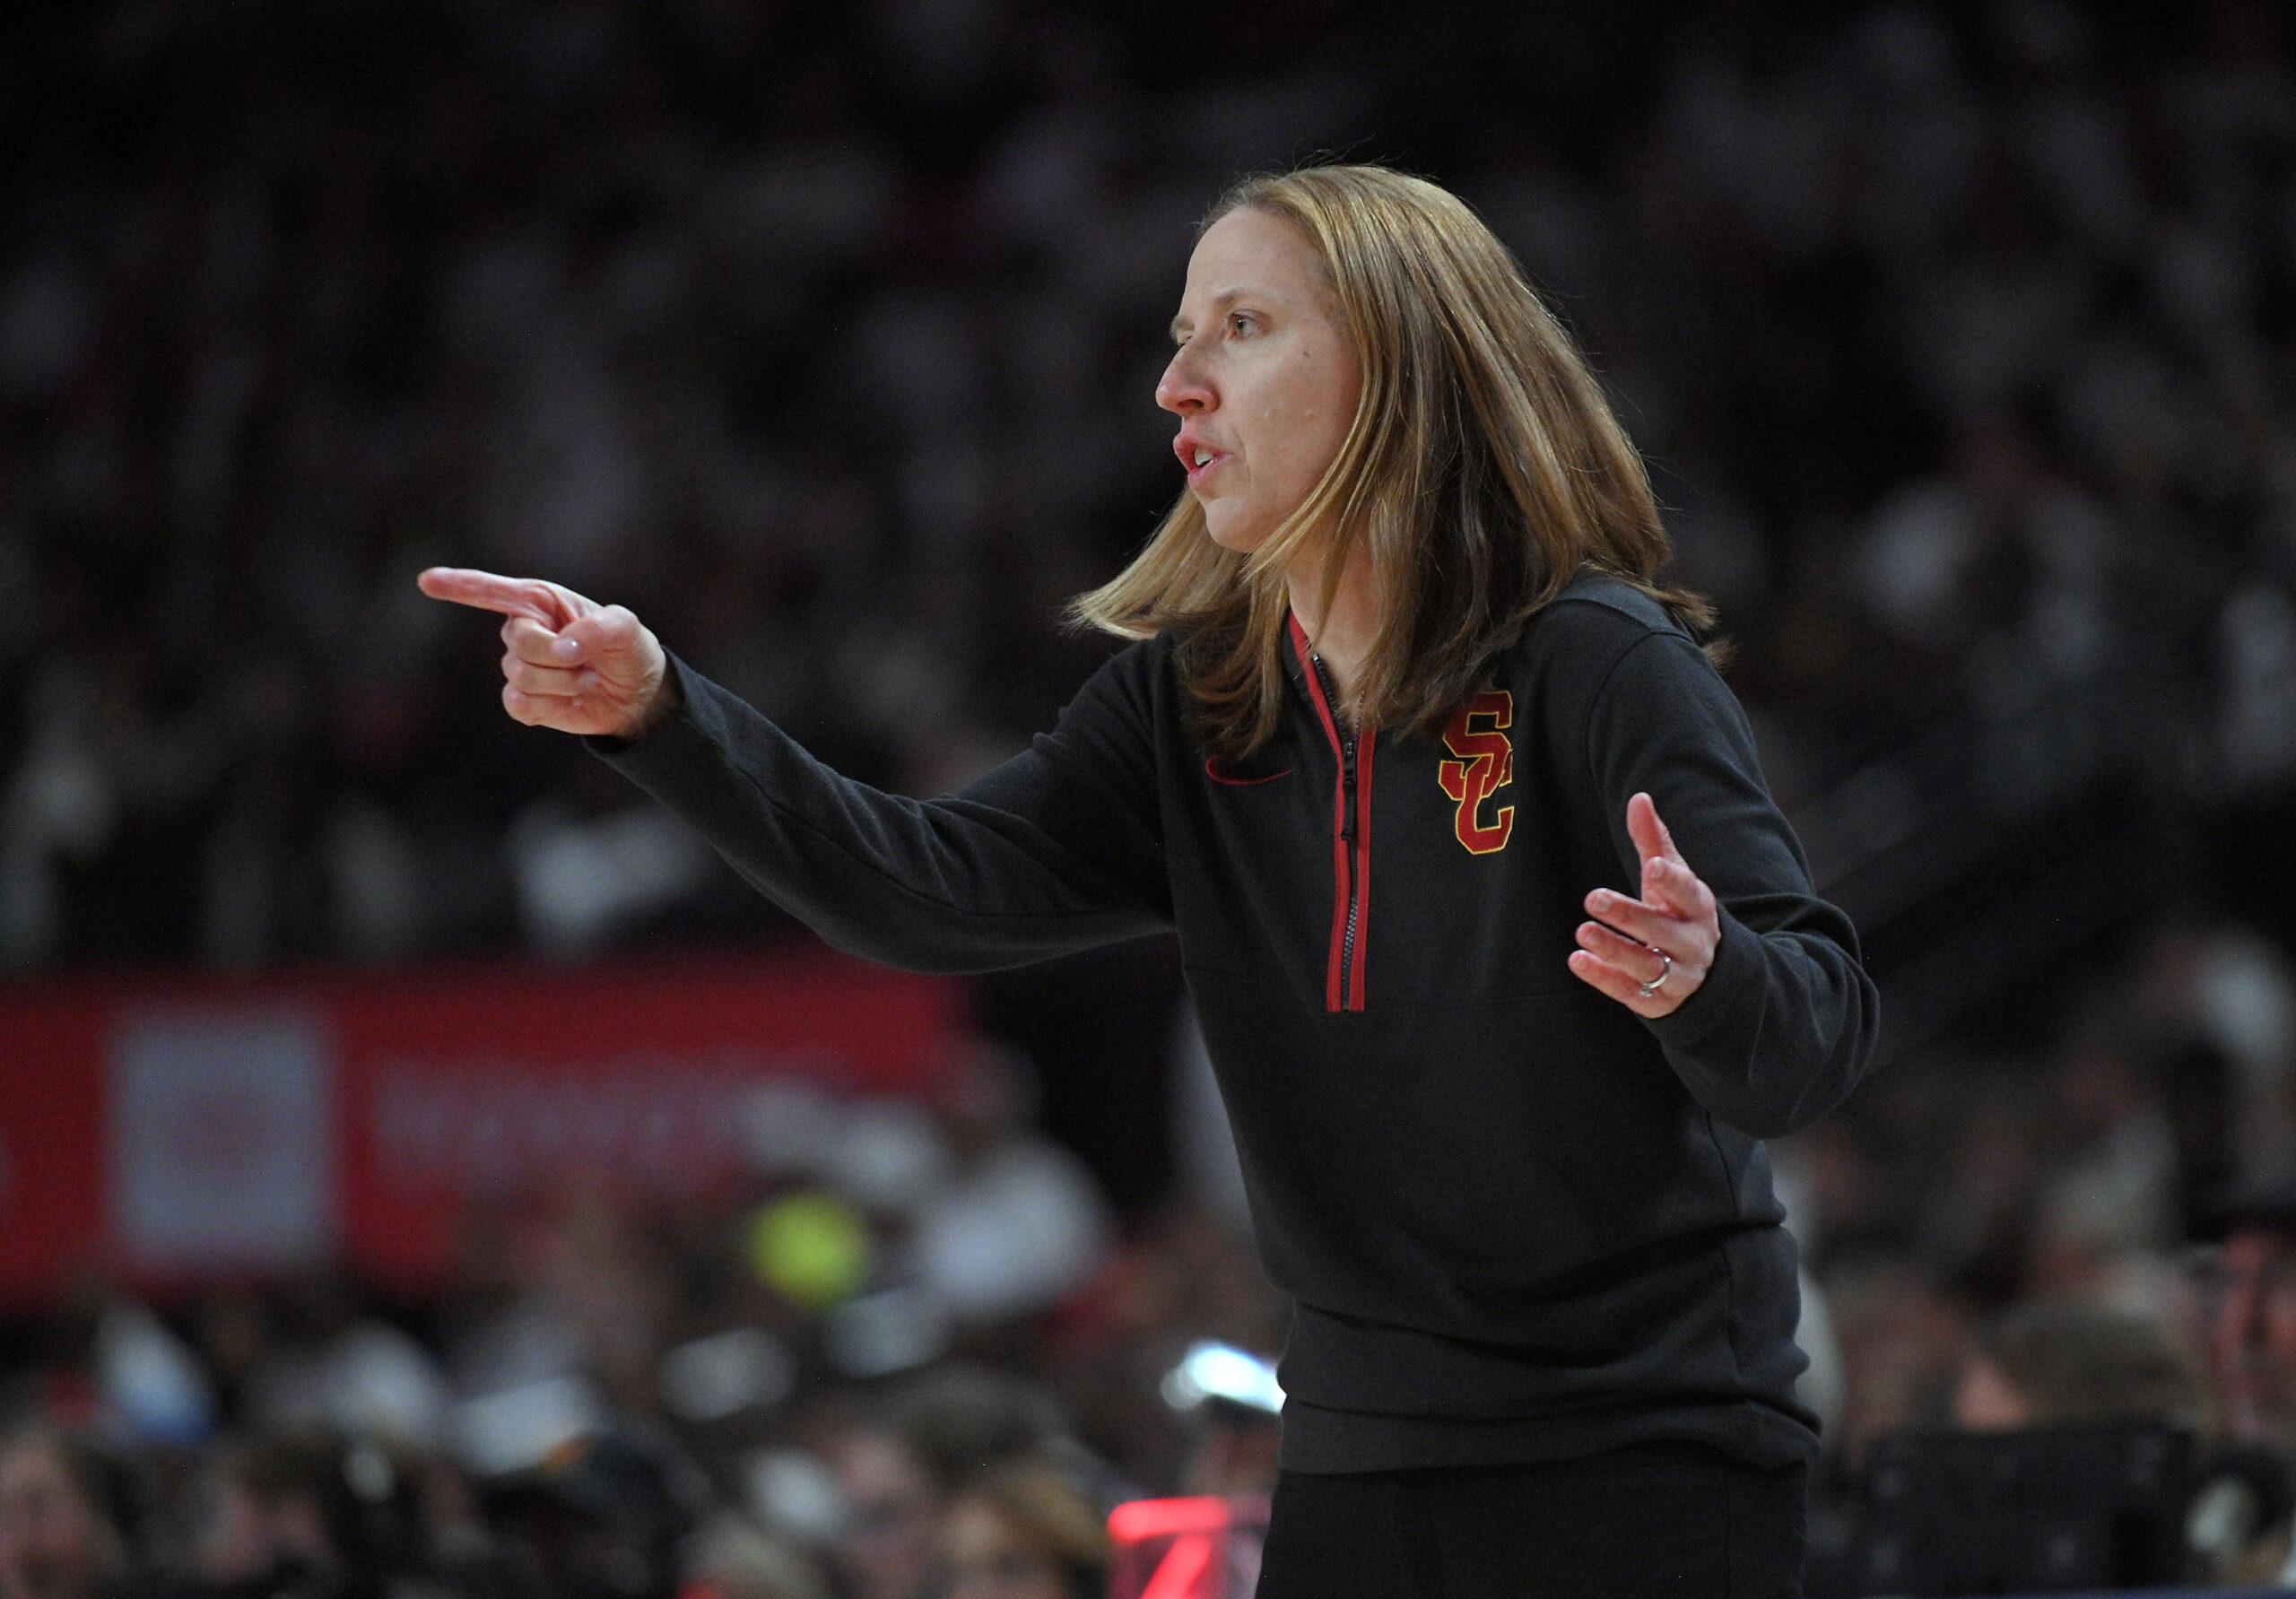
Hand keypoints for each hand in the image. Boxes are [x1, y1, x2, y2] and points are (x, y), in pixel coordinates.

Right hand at [415, 567, 671, 738]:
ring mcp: (520, 666)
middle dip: (557, 656)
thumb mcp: (625, 628)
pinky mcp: (523, 700)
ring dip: (563, 683)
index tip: (426, 581)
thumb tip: (563, 648)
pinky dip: (549, 706)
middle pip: (518, 642)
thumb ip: (597, 629)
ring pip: (520, 675)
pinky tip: (569, 700)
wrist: (637, 696)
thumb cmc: (627, 650)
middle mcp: (523, 630)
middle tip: (588, 662)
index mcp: (541, 601)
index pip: (493, 591)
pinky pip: (517, 704)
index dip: (459, 585)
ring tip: (587, 679)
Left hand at [1567, 791, 1718, 1018]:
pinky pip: (1631, 992)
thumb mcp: (1673, 879)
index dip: (1673, 881)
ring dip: (1615, 949)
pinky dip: (1604, 978)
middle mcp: (1692, 944)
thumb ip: (1654, 841)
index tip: (1651, 867)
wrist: (1708, 978)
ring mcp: (1677, 976)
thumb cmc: (1680, 914)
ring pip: (1648, 965)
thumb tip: (1639, 797)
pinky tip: (1578, 960)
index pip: (1690, 894)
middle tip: (1594, 897)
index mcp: (1698, 908)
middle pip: (1663, 931)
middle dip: (1630, 915)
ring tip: (1583, 930)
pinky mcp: (1656, 1001)